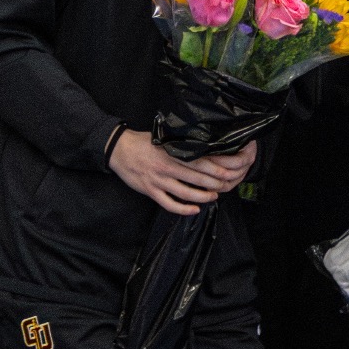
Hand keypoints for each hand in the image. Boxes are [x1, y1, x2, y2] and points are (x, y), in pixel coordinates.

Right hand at [109, 135, 258, 216]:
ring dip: (202, 196)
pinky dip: (183, 209)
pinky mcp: (150, 191)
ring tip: (214, 196)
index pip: (200, 161)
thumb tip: (204, 146)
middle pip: (197, 178)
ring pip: (185, 193)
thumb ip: (181, 145)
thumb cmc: (144, 142)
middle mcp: (168, 167)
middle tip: (226, 186)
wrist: (119, 149)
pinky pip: (169, 204)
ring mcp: (159, 180)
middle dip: (214, 183)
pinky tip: (194, 210)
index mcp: (173, 152)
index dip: (216, 168)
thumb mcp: (164, 138)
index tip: (229, 171)